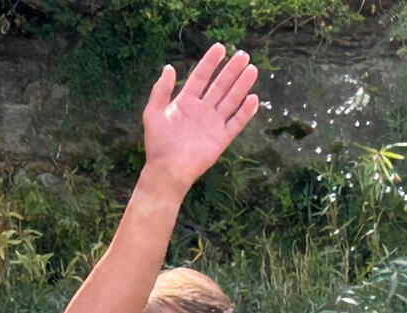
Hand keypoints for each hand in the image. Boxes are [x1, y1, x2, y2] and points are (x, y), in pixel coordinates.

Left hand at [140, 44, 260, 192]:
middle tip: (243, 55)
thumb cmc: (158, 144)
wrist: (166, 170)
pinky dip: (245, 112)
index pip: (201, 77)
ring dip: (241, 85)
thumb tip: (169, 67)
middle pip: (220, 86)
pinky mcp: (222, 138)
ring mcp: (213, 123)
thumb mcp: (153, 114)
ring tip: (251, 70)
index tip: (220, 47)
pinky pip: (236, 123)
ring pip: (231, 100)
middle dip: (231, 70)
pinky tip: (253, 98)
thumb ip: (161, 91)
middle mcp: (202, 110)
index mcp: (186, 102)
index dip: (210, 63)